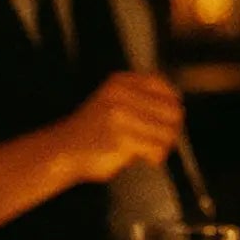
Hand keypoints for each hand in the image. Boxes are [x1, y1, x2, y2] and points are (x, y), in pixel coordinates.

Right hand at [57, 72, 184, 183]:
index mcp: (118, 83)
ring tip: (150, 148)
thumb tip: (176, 108)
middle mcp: (120, 96)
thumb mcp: (112, 101)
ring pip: (168, 132)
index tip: (166, 116)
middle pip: (172, 110)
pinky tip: (144, 157)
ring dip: (164, 144)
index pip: (162, 85)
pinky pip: (156, 148)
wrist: (63, 149)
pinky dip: (155, 156)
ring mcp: (120, 117)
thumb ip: (140, 98)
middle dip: (171, 127)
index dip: (171, 102)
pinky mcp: (122, 139)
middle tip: (160, 137)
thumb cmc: (93, 129)